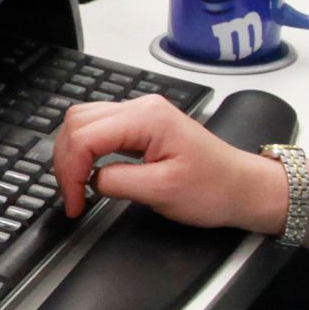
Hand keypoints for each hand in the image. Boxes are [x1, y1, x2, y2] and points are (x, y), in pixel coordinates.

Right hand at [51, 96, 282, 232]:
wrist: (243, 188)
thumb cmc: (214, 189)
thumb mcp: (163, 191)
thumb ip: (118, 181)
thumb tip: (90, 180)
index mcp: (147, 117)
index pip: (85, 136)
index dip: (70, 171)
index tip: (74, 202)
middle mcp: (141, 107)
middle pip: (77, 121)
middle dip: (65, 160)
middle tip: (71, 196)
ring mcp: (141, 114)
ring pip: (84, 122)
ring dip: (72, 154)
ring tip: (77, 186)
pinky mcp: (141, 127)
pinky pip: (99, 130)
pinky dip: (86, 151)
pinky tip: (90, 174)